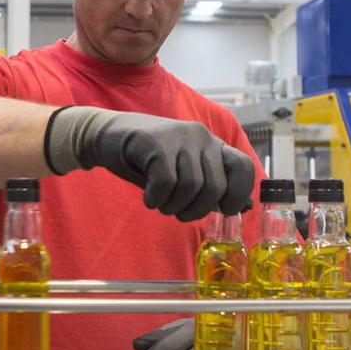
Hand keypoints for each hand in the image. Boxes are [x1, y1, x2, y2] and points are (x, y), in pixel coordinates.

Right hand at [47, 108, 255, 221]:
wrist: (106, 136)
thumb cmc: (146, 160)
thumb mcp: (183, 173)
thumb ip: (211, 187)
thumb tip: (245, 207)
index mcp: (212, 144)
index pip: (243, 167)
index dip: (237, 195)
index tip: (222, 210)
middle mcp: (201, 136)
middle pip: (215, 186)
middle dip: (197, 210)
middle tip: (178, 213)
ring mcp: (179, 136)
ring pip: (191, 186)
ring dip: (174, 206)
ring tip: (161, 204)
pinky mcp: (157, 141)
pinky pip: (166, 182)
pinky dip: (156, 199)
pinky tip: (148, 198)